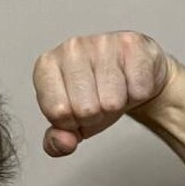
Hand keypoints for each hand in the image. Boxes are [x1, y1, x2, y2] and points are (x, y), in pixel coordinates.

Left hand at [32, 31, 174, 155]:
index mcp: (46, 66)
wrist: (131, 75)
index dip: (71, 122)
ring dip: (117, 105)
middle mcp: (70, 48)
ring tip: (115, 91)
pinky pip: (138, 90)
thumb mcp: (72, 124)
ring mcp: (101, 42)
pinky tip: (131, 81)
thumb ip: (56, 142)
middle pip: (86, 109)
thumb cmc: (97, 96)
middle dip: (96, 115)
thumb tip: (64, 143)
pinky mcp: (131, 43)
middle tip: (100, 102)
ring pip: (112, 102)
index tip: (76, 111)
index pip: (57, 112)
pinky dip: (138, 94)